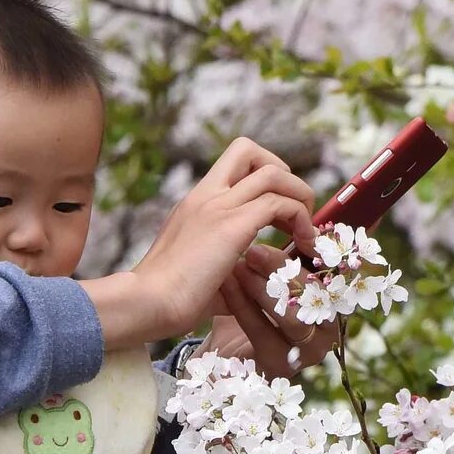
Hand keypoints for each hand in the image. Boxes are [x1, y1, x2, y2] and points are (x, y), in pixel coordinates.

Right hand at [86, 139, 314, 348]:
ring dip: (300, 197)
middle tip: (295, 214)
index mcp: (196, 202)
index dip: (263, 174)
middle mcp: (206, 195)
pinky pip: (279, 203)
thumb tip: (251, 281)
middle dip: (283, 175)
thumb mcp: (202, 272)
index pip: (233, 162)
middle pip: (250, 150)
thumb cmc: (168, 300)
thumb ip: (228, 268)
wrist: (146, 304)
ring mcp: (218, 206)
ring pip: (274, 173)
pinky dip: (301, 220)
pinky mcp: (231, 225)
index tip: (278, 212)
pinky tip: (303, 247)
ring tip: (307, 234)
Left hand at [200, 241, 346, 374]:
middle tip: (256, 250)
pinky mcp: (281, 364)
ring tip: (240, 267)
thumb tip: (303, 202)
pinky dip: (243, 306)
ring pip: (295, 316)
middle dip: (284, 268)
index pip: (340, 272)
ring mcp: (308, 349)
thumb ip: (291, 245)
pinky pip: (264, 333)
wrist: (218, 344)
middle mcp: (329, 325)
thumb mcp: (271, 269)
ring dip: (265, 289)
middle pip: (318, 294)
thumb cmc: (247, 296)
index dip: (323, 250)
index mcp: (334, 298)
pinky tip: (226, 285)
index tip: (295, 228)